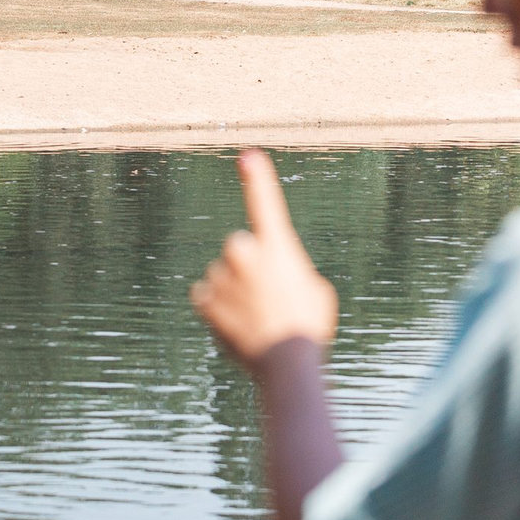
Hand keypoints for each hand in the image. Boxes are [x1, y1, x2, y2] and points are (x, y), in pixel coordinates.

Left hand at [191, 150, 337, 368]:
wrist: (286, 362)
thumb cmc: (308, 326)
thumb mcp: (315, 290)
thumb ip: (289, 271)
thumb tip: (274, 275)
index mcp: (277, 246)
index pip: (265, 203)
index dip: (257, 178)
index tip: (247, 156)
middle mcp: (244, 252)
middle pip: (240, 249)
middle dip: (249, 267)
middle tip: (269, 298)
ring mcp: (222, 275)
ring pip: (223, 275)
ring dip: (235, 291)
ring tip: (257, 318)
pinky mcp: (204, 299)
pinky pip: (207, 297)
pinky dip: (218, 309)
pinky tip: (238, 326)